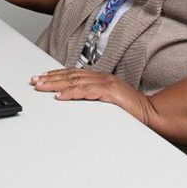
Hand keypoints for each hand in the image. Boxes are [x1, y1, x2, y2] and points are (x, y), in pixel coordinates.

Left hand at [30, 68, 154, 126]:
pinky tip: (60, 95)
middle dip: (50, 78)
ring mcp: (106, 84)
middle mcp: (102, 78)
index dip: (56, 75)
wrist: (152, 114)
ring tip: (41, 86)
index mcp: (101, 78)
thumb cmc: (132, 110)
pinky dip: (71, 93)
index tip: (41, 77)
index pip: (74, 74)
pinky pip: (86, 91)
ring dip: (55, 84)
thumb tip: (74, 99)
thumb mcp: (108, 101)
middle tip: (34, 80)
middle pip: (70, 75)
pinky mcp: (110, 93)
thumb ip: (94, 97)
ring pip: (75, 81)